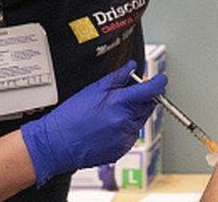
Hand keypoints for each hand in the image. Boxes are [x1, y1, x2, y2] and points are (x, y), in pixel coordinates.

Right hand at [20, 60, 166, 185]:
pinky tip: (109, 127)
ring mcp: (124, 138)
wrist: (56, 144)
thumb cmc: (70, 117)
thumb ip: (117, 78)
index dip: (159, 83)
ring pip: (140, 121)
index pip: (151, 90)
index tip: (161, 80)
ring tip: (111, 114)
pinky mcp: (120, 150)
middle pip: (148, 106)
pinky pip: (131, 136)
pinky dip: (126, 129)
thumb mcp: (93, 90)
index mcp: (119, 103)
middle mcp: (125, 122)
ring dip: (134, 115)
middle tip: (127, 97)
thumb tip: (132, 67)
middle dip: (143, 99)